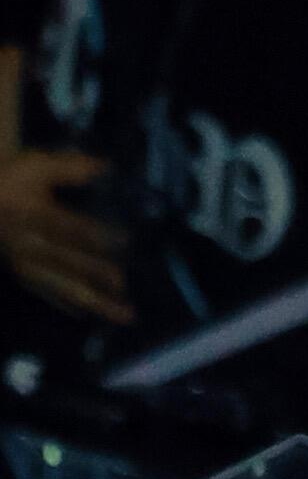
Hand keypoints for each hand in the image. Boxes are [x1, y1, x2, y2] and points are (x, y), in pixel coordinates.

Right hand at [0, 144, 134, 321]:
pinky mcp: (21, 274)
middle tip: (123, 282)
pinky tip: (86, 312)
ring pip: (59, 285)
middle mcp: (26, 244)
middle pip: (64, 261)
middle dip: (94, 273)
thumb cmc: (12, 179)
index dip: (95, 233)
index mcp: (30, 215)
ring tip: (118, 312)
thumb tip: (104, 165)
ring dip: (88, 299)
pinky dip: (65, 303)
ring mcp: (23, 263)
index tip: (124, 239)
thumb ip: (70, 167)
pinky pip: (45, 293)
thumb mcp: (36, 166)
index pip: (66, 226)